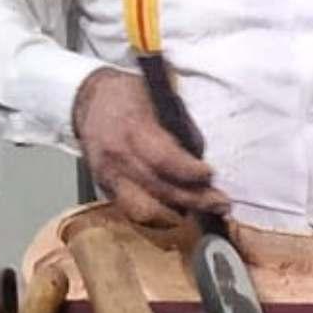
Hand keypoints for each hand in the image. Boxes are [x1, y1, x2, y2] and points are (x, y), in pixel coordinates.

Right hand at [72, 68, 230, 228]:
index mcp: (132, 129)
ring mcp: (108, 177)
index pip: (163, 160)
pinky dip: (158, 217)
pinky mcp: (106, 189)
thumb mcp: (160, 97)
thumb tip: (201, 158)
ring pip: (144, 211)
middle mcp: (117, 158)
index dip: (190, 173)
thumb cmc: (131, 95)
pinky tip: (178, 211)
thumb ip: (182, 128)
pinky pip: (133, 213)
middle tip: (221, 204)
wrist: (91, 100)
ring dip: (177, 214)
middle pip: (158, 190)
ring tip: (202, 211)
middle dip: (195, 200)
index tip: (210, 174)